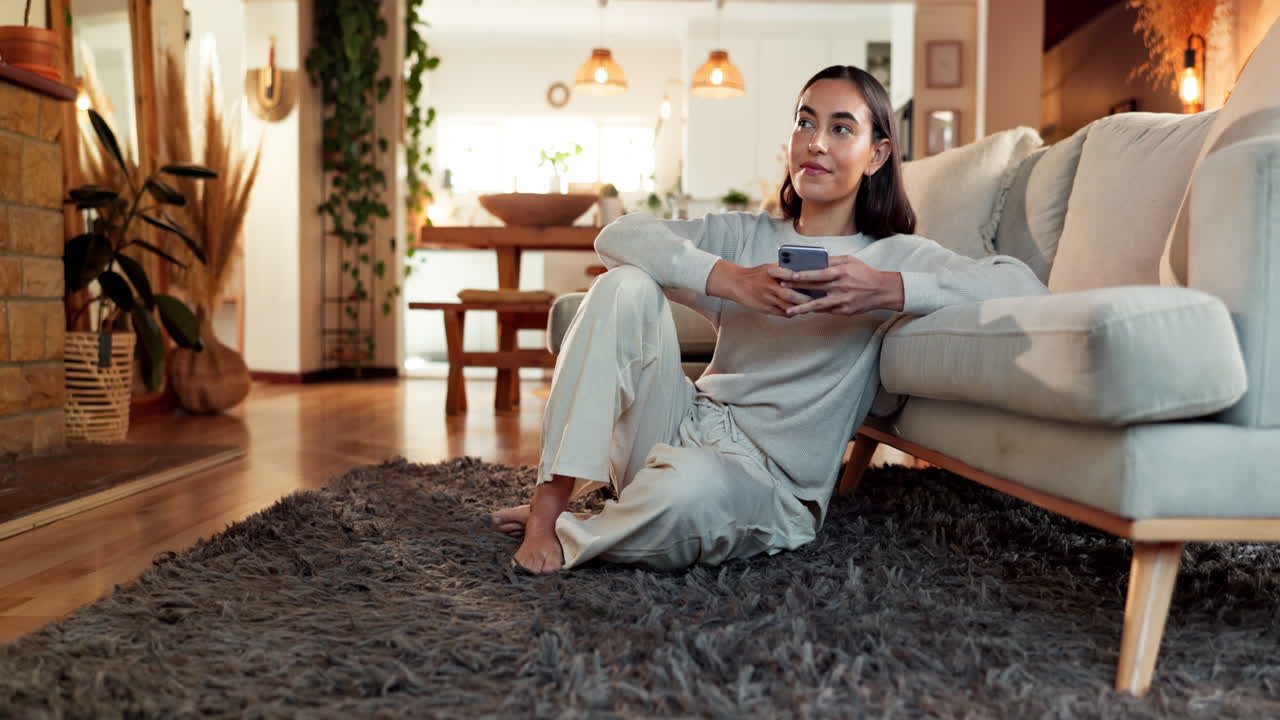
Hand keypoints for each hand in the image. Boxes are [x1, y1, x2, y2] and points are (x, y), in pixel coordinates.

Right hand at [706, 260, 810, 316]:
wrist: (736, 283)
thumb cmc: (756, 274)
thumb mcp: (770, 267)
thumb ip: (785, 270)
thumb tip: (805, 272)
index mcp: (772, 272)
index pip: (791, 275)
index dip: (804, 279)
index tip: (816, 281)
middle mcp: (769, 285)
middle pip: (791, 294)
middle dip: (805, 298)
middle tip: (818, 300)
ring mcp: (767, 298)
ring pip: (788, 306)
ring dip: (800, 308)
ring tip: (810, 307)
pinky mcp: (764, 308)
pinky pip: (781, 313)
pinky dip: (791, 313)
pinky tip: (797, 312)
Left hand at [769, 255, 904, 316]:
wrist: (882, 290)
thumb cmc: (864, 273)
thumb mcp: (850, 261)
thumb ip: (833, 260)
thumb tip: (816, 260)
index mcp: (841, 273)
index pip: (819, 274)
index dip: (804, 275)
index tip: (790, 276)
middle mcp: (840, 287)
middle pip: (814, 289)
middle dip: (797, 289)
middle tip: (781, 289)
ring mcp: (842, 301)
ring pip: (818, 306)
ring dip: (802, 308)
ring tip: (789, 311)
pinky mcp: (844, 311)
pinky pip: (826, 311)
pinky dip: (815, 311)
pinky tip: (803, 311)